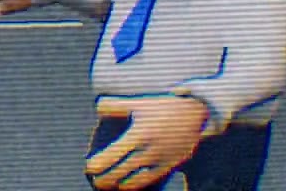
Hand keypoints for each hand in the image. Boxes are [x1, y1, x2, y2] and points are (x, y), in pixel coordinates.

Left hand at [85, 95, 208, 189]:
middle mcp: (148, 152)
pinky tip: (126, 185)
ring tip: (106, 185)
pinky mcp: (168, 167)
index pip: (112, 156)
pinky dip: (134, 186)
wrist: (197, 115)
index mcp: (138, 135)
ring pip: (133, 182)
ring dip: (117, 185)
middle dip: (104, 179)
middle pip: (119, 173)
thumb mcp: (138, 102)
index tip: (88, 167)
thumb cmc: (163, 107)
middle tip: (94, 179)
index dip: (97, 165)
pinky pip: (148, 181)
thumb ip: (113, 105)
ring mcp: (159, 162)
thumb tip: (96, 109)